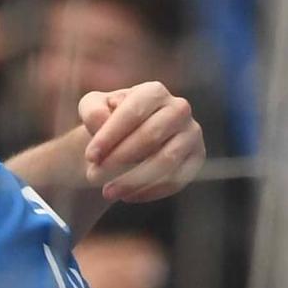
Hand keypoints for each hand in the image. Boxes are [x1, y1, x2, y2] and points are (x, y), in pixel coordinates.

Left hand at [79, 83, 203, 202]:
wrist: (126, 139)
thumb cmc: (109, 120)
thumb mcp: (93, 109)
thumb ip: (92, 111)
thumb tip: (100, 121)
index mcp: (153, 92)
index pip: (133, 112)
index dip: (110, 135)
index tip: (91, 156)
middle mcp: (178, 109)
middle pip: (151, 136)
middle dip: (119, 160)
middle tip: (94, 176)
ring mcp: (191, 133)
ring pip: (167, 160)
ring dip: (134, 180)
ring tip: (108, 192)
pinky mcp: (196, 157)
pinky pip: (177, 179)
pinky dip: (149, 191)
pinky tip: (127, 195)